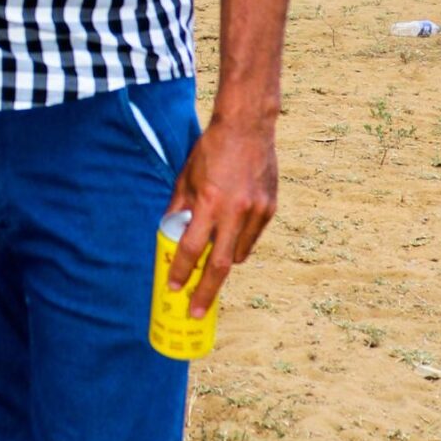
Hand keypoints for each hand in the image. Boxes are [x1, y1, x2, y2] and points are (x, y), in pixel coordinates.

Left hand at [166, 114, 277, 317]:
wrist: (248, 128)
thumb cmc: (211, 150)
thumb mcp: (185, 177)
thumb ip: (178, 207)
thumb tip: (169, 232)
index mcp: (209, 202)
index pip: (193, 248)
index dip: (181, 272)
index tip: (173, 289)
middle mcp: (235, 211)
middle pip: (221, 265)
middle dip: (206, 292)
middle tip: (196, 312)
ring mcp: (257, 212)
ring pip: (240, 254)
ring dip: (224, 264)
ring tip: (211, 266)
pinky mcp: (271, 209)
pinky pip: (252, 238)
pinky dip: (240, 244)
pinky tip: (230, 238)